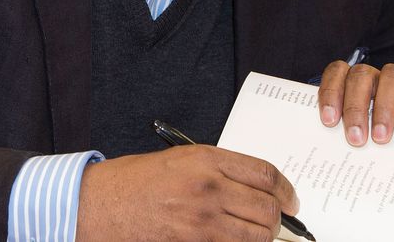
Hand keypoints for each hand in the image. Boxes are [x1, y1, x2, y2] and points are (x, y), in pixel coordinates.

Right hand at [75, 144, 297, 241]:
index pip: (266, 175)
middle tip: (278, 220)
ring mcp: (202, 221)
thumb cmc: (138, 181)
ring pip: (259, 236)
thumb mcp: (182, 159)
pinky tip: (236, 240)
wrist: (103, 205)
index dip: (286, 190)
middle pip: (268, 208)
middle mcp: (209, 188)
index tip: (291, 200)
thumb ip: (221, 169)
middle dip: (279, 218)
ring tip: (258, 233)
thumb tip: (257, 186)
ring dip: (264, 236)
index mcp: (207, 160)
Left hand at [317, 61, 393, 146]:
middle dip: (355, 107)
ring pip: (392, 76)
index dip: (331, 92)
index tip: (329, 120)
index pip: (339, 72)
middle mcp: (381, 78)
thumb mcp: (370, 136)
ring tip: (380, 137)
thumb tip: (332, 152)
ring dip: (383, 107)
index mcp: (360, 84)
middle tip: (355, 138)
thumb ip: (354, 134)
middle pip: (361, 76)